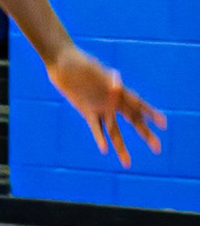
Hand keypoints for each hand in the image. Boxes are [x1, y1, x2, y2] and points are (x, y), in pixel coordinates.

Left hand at [48, 43, 164, 166]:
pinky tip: (105, 150)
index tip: (163, 123)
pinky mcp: (86, 110)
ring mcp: (100, 107)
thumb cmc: (79, 61)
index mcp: (118, 89)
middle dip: (145, 133)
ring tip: (127, 163)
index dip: (151, 113)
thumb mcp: (93, 68)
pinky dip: (99, 138)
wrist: (62, 62)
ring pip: (114, 130)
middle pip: (132, 120)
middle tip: (158, 148)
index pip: (138, 104)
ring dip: (120, 146)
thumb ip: (106, 78)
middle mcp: (112, 100)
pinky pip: (95, 127)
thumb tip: (117, 83)